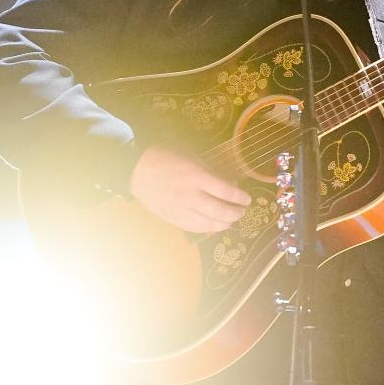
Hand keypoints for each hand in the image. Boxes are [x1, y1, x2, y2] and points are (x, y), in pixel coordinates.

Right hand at [129, 144, 250, 232]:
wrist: (136, 169)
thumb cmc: (166, 157)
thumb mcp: (191, 156)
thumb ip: (209, 171)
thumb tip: (229, 185)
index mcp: (197, 176)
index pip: (225, 191)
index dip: (239, 197)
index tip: (247, 199)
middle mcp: (191, 196)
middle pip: (220, 211)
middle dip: (235, 213)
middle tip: (242, 211)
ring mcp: (181, 210)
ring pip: (209, 224)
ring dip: (225, 224)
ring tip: (231, 220)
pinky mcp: (174, 219)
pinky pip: (196, 228)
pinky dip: (209, 228)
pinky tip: (216, 225)